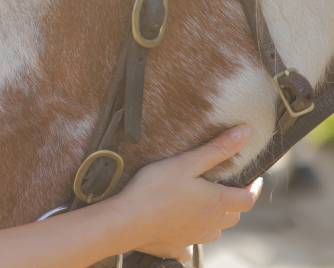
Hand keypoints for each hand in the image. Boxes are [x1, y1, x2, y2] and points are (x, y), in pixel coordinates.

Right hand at [115, 125, 261, 261]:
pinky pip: (189, 248)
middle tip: (226, 190)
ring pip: (214, 232)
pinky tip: (182, 232)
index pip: (248, 199)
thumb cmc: (155, 189)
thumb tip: (245, 132)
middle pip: (233, 216)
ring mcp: (193, 238)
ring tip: (204, 209)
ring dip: (215, 221)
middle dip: (234, 203)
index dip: (254, 189)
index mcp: (216, 202)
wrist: (127, 220)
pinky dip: (190, 240)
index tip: (253, 180)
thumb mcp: (186, 163)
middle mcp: (210, 224)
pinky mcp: (174, 248)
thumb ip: (216, 149)